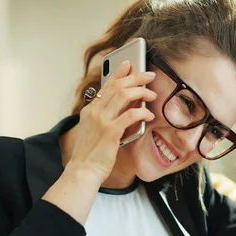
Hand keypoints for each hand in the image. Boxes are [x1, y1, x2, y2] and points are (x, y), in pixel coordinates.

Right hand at [68, 61, 156, 182]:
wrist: (83, 170)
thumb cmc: (91, 155)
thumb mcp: (94, 131)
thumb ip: (106, 119)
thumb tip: (126, 109)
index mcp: (90, 110)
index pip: (106, 85)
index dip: (119, 73)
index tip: (129, 64)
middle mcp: (94, 111)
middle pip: (117, 86)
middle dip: (136, 77)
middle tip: (149, 75)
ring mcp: (102, 120)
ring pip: (124, 95)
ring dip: (141, 91)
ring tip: (152, 94)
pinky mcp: (111, 131)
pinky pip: (131, 114)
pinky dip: (142, 111)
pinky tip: (149, 114)